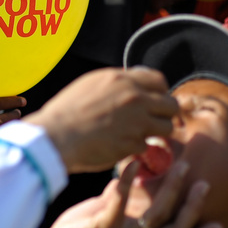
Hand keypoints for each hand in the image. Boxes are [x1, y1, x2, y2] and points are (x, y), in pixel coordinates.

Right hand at [0, 95, 25, 139]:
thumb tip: (14, 99)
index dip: (13, 102)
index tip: (23, 101)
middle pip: (4, 119)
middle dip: (15, 114)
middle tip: (18, 110)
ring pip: (3, 128)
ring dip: (12, 122)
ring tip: (14, 117)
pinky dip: (5, 130)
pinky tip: (8, 126)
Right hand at [23, 67, 177, 172]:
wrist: (57, 135)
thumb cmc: (67, 110)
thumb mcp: (91, 83)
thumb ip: (116, 82)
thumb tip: (132, 83)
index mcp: (123, 80)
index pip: (160, 81)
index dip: (159, 92)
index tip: (153, 100)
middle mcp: (135, 98)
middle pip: (170, 105)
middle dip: (164, 113)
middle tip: (152, 120)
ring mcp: (136, 122)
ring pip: (166, 127)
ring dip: (155, 132)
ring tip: (138, 134)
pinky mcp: (133, 144)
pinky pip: (146, 146)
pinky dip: (136, 147)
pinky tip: (120, 145)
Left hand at [42, 159, 222, 227]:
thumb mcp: (110, 221)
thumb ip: (125, 203)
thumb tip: (135, 176)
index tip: (219, 226)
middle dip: (193, 205)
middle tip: (203, 182)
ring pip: (158, 215)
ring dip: (172, 189)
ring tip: (180, 166)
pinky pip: (121, 203)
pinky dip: (128, 182)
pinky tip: (131, 164)